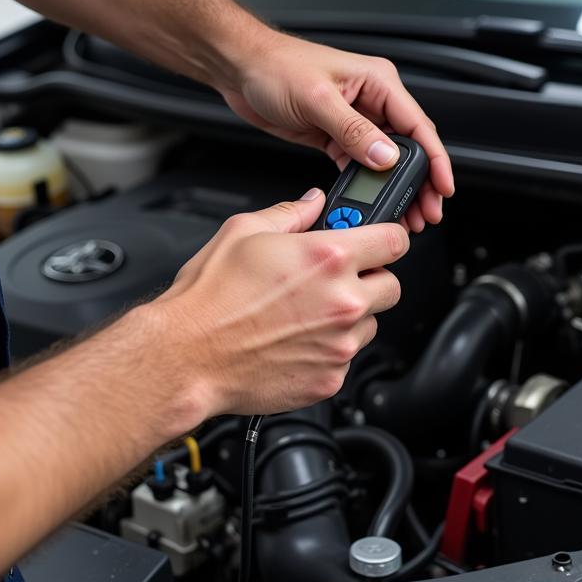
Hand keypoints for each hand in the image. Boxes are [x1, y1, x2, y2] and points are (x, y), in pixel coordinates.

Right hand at [147, 188, 407, 417]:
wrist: (186, 358)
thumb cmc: (209, 299)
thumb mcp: (244, 232)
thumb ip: (290, 212)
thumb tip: (313, 202)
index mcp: (328, 258)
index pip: (395, 240)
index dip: (387, 237)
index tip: (377, 241)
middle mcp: (343, 301)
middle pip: (392, 285)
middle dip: (369, 279)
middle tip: (335, 279)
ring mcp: (340, 344)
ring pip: (371, 324)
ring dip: (351, 316)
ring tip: (306, 312)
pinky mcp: (331, 378)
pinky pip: (347, 357)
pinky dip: (330, 349)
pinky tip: (296, 339)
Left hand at [221, 33, 453, 231]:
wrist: (239, 67)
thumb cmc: (274, 67)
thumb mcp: (317, 99)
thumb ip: (353, 130)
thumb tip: (384, 156)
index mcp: (378, 82)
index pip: (418, 125)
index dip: (435, 160)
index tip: (442, 187)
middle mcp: (371, 100)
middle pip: (408, 147)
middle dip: (419, 181)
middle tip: (425, 212)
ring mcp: (354, 119)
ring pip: (385, 160)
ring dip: (394, 188)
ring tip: (403, 215)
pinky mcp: (335, 135)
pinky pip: (359, 164)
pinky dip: (366, 185)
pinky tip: (370, 202)